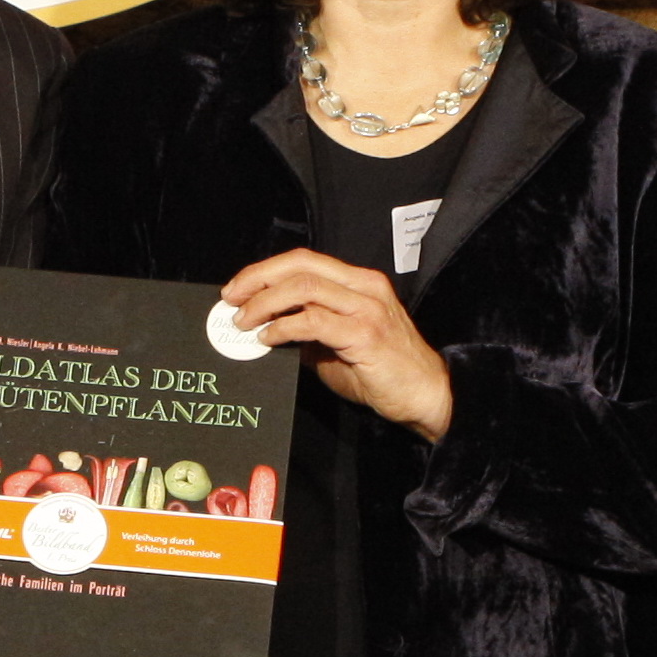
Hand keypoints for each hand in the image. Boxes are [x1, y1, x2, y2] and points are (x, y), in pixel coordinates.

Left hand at [216, 251, 452, 439]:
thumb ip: (309, 330)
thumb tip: (265, 329)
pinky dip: (285, 327)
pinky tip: (269, 339)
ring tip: (244, 322)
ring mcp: (366, 308)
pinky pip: (314, 321)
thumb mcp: (338, 345)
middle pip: (300, 266)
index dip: (266, 271)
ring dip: (265, 303)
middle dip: (258, 279)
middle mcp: (364, 287)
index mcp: (358, 282)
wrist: (425, 395)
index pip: (304, 261)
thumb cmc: (383, 372)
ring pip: (304, 287)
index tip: (237, 289)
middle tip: (231, 300)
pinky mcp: (365, 334)